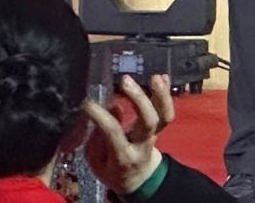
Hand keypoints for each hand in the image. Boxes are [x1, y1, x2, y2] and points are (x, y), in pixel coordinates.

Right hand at [82, 74, 175, 195]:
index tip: (87, 103)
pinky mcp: (161, 128)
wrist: (139, 178)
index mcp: (122, 156)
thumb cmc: (111, 169)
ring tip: (154, 77)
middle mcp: (142, 144)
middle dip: (138, 99)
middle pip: (148, 121)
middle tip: (125, 81)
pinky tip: (162, 76)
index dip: (101, 117)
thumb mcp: (97, 162)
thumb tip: (109, 107)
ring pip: (164, 115)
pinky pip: (167, 111)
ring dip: (161, 94)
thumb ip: (100, 138)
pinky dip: (166, 93)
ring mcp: (155, 135)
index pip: (113, 133)